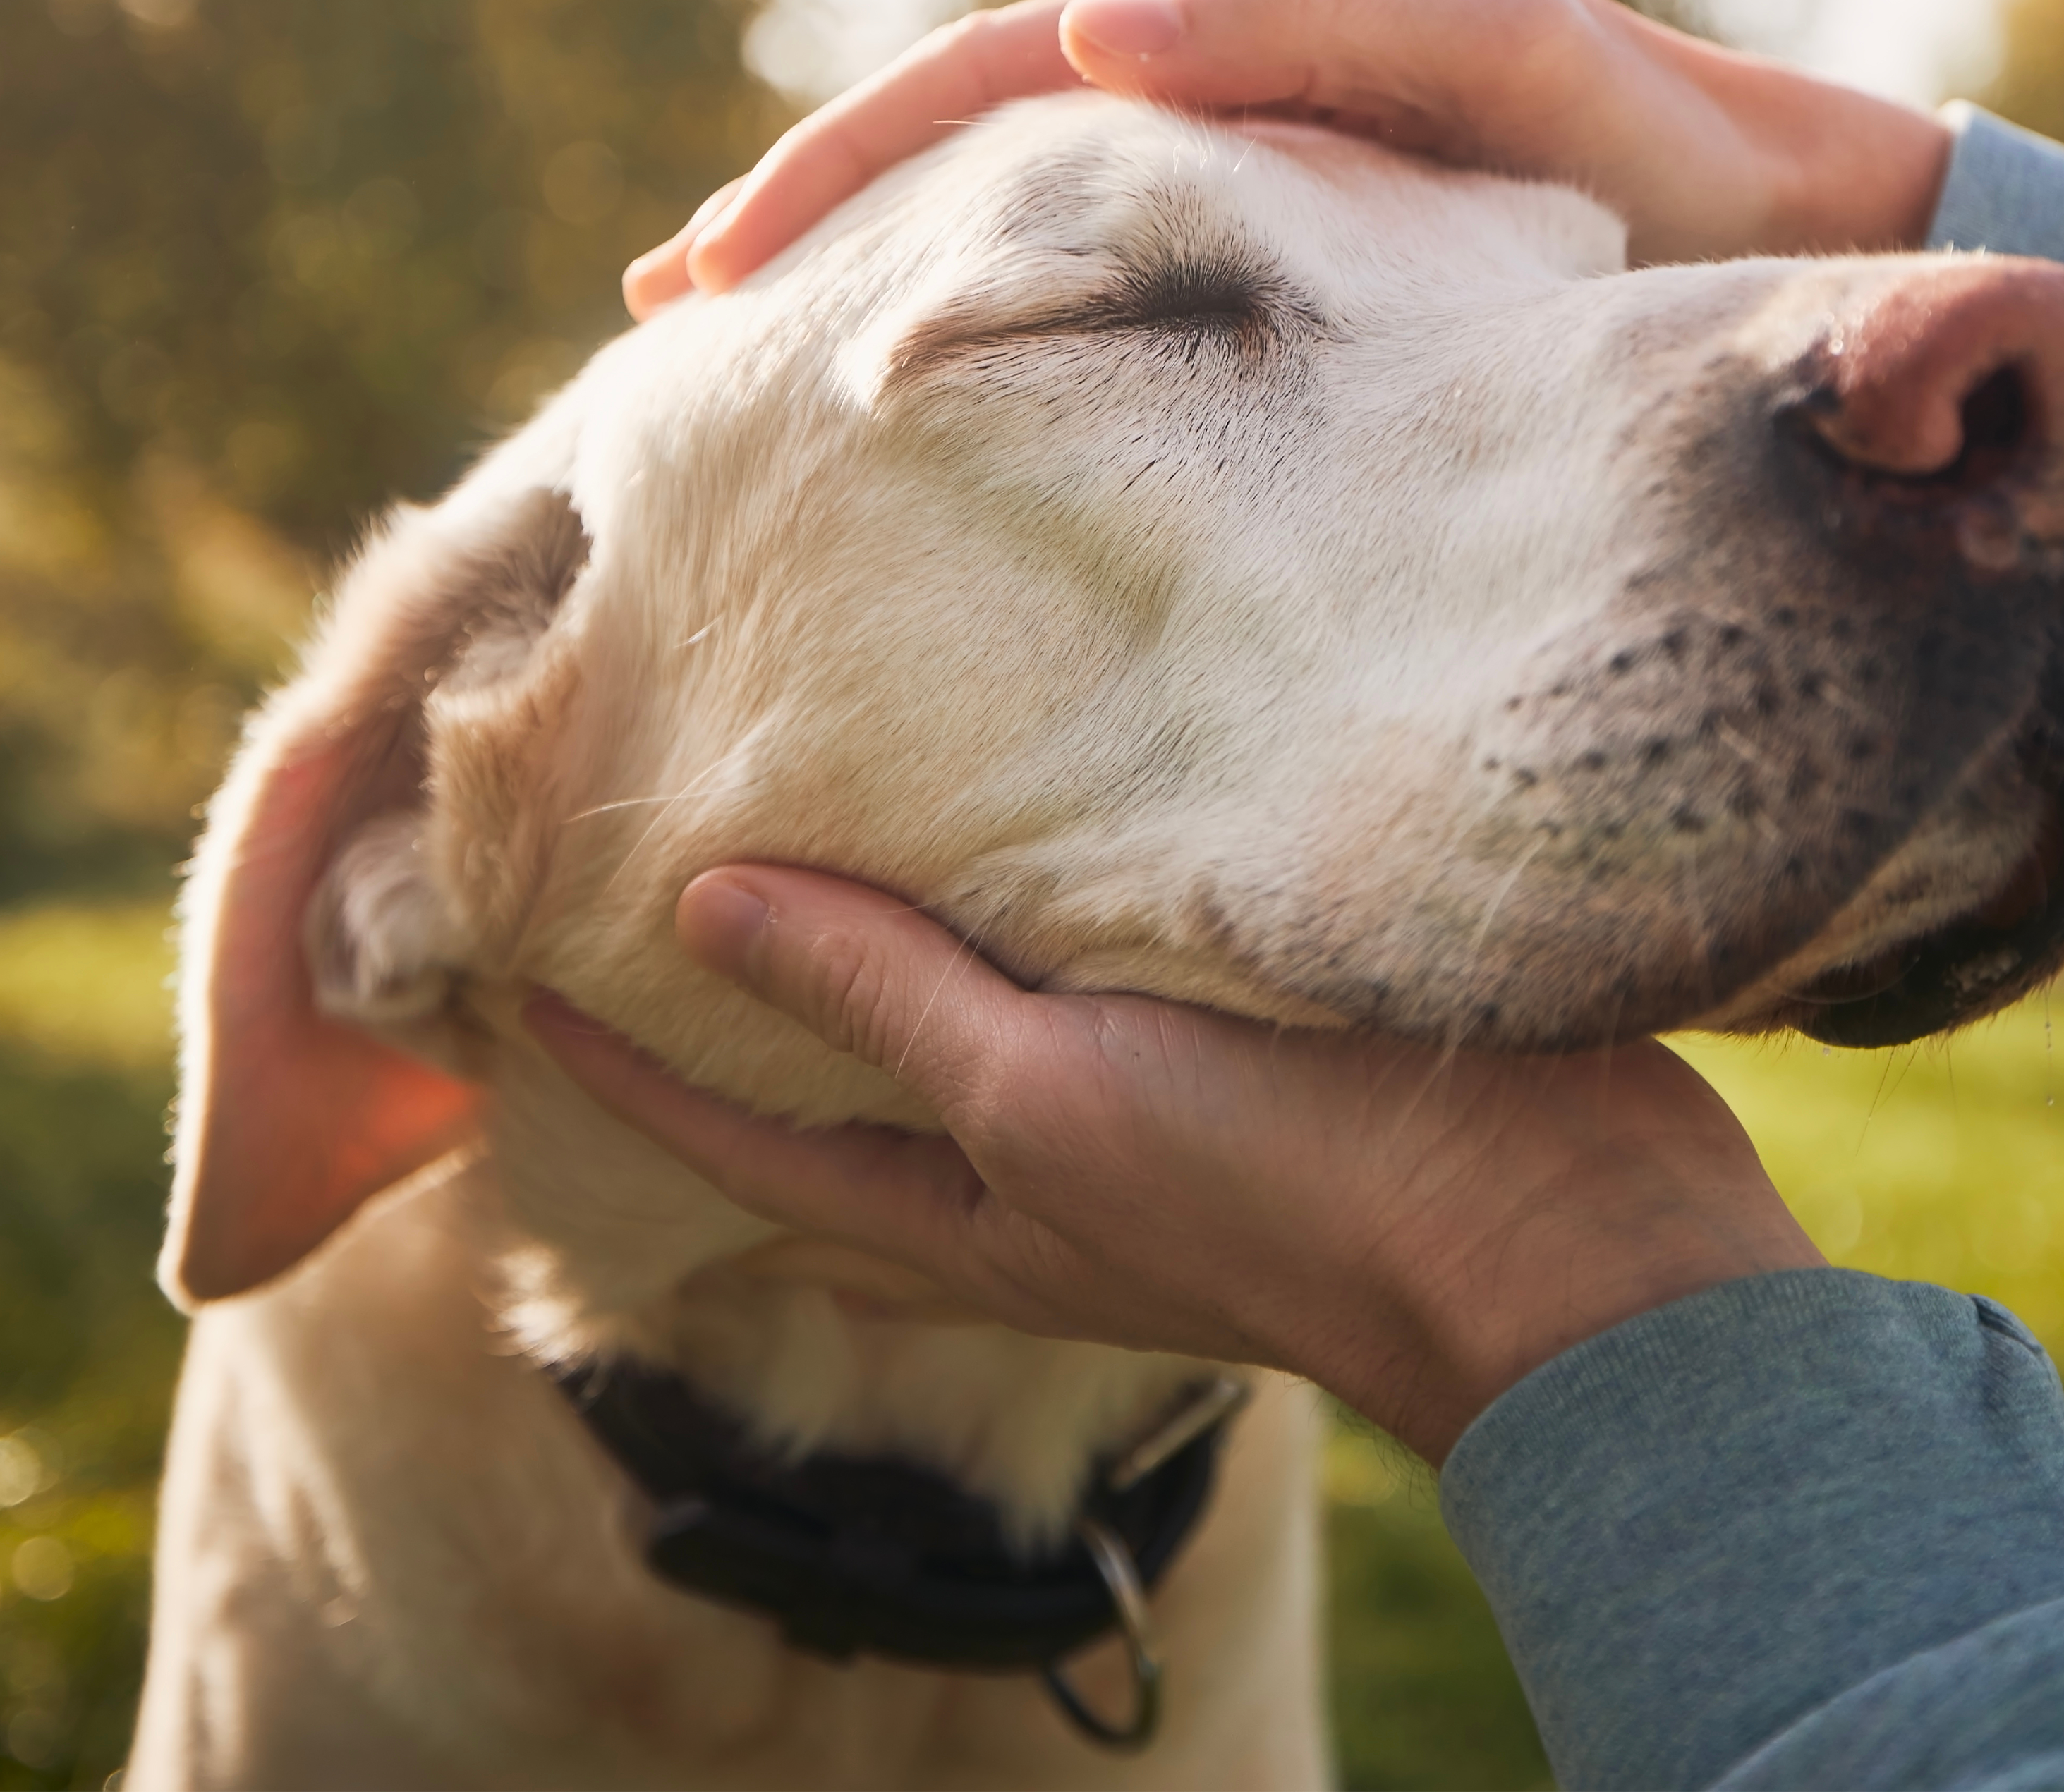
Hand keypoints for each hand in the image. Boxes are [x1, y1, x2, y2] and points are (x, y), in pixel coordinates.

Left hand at [524, 866, 1820, 1462]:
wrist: (1556, 1235)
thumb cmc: (1289, 1187)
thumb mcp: (1052, 1096)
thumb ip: (888, 1003)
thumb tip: (705, 907)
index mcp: (967, 1214)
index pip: (736, 1142)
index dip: (617, 1066)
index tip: (508, 968)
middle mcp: (1031, 1178)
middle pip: (835, 1110)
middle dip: (732, 1033)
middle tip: (634, 917)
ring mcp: (1138, 1123)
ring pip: (960, 1039)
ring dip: (875, 965)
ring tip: (801, 849)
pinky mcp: (1238, 1051)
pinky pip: (1085, 982)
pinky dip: (1021, 916)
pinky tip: (1023, 828)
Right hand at [623, 0, 1955, 316]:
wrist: (1799, 251)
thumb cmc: (1671, 158)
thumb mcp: (1512, 64)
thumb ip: (1328, 35)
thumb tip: (1100, 44)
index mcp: (1243, 49)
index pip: (991, 86)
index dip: (843, 166)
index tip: (717, 269)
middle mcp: (1220, 115)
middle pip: (963, 151)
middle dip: (810, 222)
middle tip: (666, 320)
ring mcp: (1248, 215)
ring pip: (1015, 235)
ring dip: (877, 287)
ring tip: (744, 374)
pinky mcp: (1292, 311)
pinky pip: (1106, 310)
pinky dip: (995, 342)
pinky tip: (925, 421)